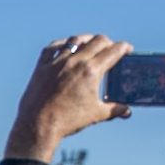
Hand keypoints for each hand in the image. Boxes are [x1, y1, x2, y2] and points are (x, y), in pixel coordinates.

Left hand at [5, 35, 131, 163]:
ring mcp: (57, 62)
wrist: (37, 126)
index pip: (114, 50)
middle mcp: (75, 62)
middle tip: (111, 49)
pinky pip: (53, 47)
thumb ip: (114, 110)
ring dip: (87, 39)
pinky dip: (62, 44)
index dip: (124, 48)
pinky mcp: (42, 66)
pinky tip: (66, 45)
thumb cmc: (67, 120)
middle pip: (98, 40)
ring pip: (76, 40)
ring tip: (91, 43)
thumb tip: (126, 111)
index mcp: (91, 71)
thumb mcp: (95, 114)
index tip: (127, 49)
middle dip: (108, 42)